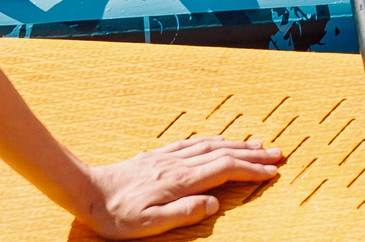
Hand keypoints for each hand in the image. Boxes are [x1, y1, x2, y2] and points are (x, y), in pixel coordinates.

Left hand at [79, 136, 283, 237]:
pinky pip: (193, 143)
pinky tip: (218, 141)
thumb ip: (184, 213)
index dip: (251, 170)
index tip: (272, 173)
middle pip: (224, 153)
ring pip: (211, 145)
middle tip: (277, 155)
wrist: (87, 192)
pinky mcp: (158, 155)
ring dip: (237, 144)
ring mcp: (168, 157)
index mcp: (180, 181)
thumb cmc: (117, 215)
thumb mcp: (150, 224)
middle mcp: (178, 164)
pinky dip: (214, 141)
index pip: (225, 170)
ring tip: (257, 145)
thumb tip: (215, 204)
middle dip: (253, 154)